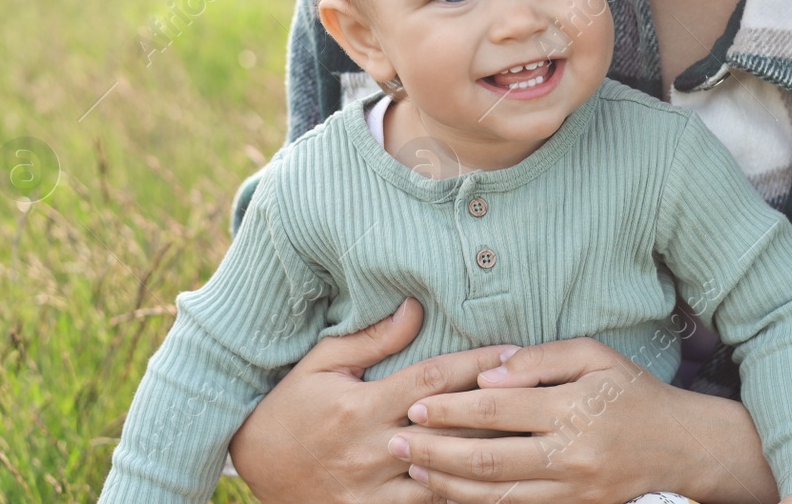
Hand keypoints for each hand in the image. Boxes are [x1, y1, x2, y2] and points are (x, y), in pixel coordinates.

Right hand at [227, 298, 517, 503]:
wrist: (253, 468)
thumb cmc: (289, 408)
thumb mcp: (322, 364)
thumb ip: (372, 339)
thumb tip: (414, 306)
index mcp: (361, 406)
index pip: (432, 380)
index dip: (477, 365)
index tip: (513, 353)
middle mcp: (372, 449)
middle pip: (448, 430)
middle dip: (496, 412)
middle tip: (538, 395)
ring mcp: (373, 490)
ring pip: (444, 478)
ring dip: (484, 461)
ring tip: (528, 444)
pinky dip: (456, 497)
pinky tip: (490, 486)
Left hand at [391, 336, 764, 503]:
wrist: (681, 447)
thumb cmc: (633, 391)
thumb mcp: (595, 356)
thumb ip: (541, 359)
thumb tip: (488, 370)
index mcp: (572, 407)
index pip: (498, 406)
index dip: (452, 406)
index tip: (417, 404)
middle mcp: (569, 453)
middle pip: (487, 456)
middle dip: (434, 450)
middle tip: (395, 442)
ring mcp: (570, 489)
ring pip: (494, 494)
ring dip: (446, 484)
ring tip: (412, 471)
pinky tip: (448, 497)